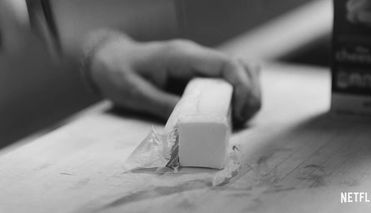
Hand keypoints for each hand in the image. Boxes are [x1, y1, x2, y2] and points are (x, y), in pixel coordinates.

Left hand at [87, 34, 261, 125]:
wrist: (110, 60)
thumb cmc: (119, 73)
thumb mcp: (136, 93)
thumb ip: (164, 105)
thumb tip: (193, 124)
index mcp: (183, 56)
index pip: (226, 63)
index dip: (243, 85)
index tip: (240, 110)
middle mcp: (196, 57)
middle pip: (240, 66)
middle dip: (251, 92)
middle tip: (243, 118)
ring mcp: (198, 64)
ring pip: (239, 70)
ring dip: (248, 92)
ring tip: (241, 116)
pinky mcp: (197, 73)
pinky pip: (226, 78)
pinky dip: (237, 93)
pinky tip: (232, 111)